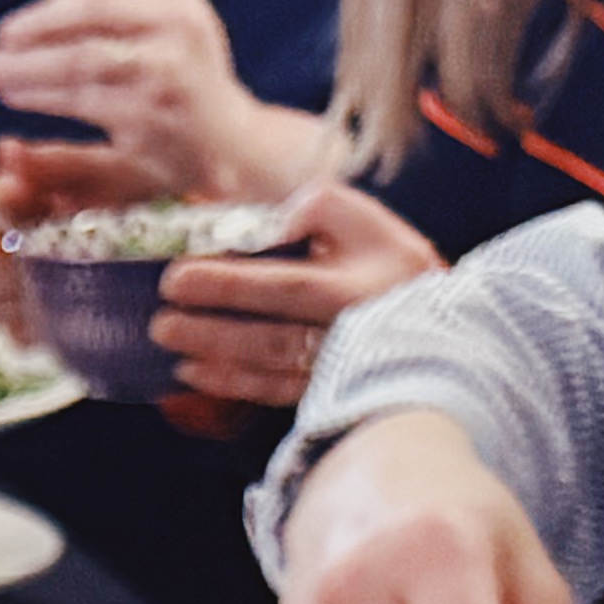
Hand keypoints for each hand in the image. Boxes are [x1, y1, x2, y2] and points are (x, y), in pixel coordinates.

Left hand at [0, 0, 320, 201]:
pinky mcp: (147, 118)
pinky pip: (81, 100)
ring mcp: (165, 72)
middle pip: (94, 9)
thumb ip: (128, 2)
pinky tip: (14, 94)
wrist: (230, 146)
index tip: (49, 3)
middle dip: (38, 23)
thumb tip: (46, 9)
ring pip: (80, 57)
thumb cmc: (187, 84)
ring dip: (26, 64)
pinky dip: (40, 95)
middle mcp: (180, 26)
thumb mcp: (175, 26)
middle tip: (0, 38)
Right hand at [0, 139, 156, 337]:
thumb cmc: (145, 196)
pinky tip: (64, 311)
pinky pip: (13, 336)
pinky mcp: (32, 320)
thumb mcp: (107, 170)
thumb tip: (7, 149)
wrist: (180, 244)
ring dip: (16, 304)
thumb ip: (54, 162)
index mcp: (12, 197)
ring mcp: (13, 285)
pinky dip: (35, 328)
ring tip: (58, 288)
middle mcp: (1, 241)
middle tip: (39, 271)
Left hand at [144, 178, 445, 408]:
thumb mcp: (366, 219)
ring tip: (170, 345)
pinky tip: (196, 374)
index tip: (177, 278)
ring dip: (214, 359)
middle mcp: (344, 335)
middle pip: (267, 335)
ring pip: (267, 369)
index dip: (227, 284)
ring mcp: (337, 372)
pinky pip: (274, 395)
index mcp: (353, 288)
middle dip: (208, 329)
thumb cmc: (392, 265)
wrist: (443, 330)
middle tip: (160, 321)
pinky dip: (233, 386)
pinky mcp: (328, 395)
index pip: (282, 285)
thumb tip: (267, 224)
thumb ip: (319, 207)